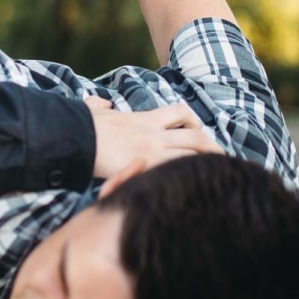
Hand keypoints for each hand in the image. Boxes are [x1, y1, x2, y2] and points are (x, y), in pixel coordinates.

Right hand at [86, 97, 223, 178]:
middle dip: (213, 148)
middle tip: (222, 161)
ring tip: (217, 180)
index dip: (194, 122)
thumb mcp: (93, 110)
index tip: (199, 131)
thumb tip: (103, 104)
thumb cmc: (82, 125)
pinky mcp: (145, 168)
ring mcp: (152, 152)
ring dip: (206, 167)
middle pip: (197, 137)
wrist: (75, 136)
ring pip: (192, 156)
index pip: (180, 113)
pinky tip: (193, 193)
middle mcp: (154, 134)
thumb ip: (99, 105)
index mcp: (145, 119)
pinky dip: (186, 182)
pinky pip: (174, 174)